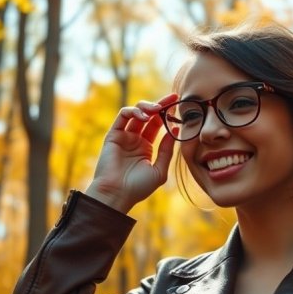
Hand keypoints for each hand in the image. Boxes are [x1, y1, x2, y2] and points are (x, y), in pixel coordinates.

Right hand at [85, 94, 178, 213]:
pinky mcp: (113, 134)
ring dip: (148, 107)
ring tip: (158, 109)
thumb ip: (167, 150)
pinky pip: (123, 116)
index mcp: (146, 147)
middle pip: (149, 115)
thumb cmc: (138, 187)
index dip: (168, 114)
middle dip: (161, 105)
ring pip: (136, 112)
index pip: (158, 125)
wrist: (117, 195)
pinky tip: (145, 116)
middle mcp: (135, 139)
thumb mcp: (159, 170)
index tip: (179, 105)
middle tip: (173, 98)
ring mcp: (124, 136)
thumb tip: (176, 131)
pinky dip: (134, 111)